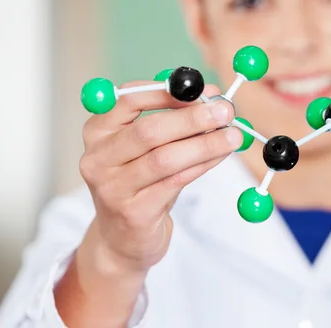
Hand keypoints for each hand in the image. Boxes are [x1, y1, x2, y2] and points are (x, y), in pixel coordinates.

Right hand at [79, 80, 241, 273]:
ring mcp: (112, 187)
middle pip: (149, 130)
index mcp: (97, 130)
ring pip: (165, 158)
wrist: (122, 238)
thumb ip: (172, 119)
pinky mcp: (133, 212)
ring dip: (204, 144)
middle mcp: (97, 157)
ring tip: (233, 136)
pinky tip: (220, 156)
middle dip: (192, 118)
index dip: (170, 91)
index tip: (206, 91)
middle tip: (226, 111)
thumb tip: (212, 95)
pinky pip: (175, 182)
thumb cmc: (139, 183)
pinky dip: (202, 166)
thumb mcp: (145, 148)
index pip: (130, 99)